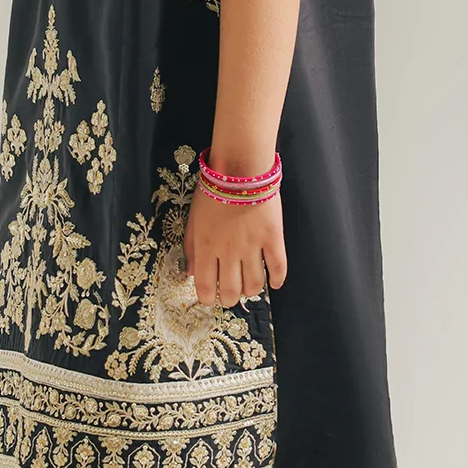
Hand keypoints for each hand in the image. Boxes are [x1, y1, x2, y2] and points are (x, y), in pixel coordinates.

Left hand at [184, 185, 287, 307]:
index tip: (210, 298)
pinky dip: (277, 280)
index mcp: (205, 246)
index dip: (207, 298)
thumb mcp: (192, 219)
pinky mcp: (272, 238)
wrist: (240, 168)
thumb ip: (190, 248)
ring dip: (250, 291)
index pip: (205, 286)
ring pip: (254, 284)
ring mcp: (252, 246)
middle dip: (229, 299)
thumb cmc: (213, 191)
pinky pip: (278, 267)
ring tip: (248, 287)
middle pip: (231, 290)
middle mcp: (228, 252)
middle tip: (230, 295)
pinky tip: (275, 284)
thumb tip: (190, 273)